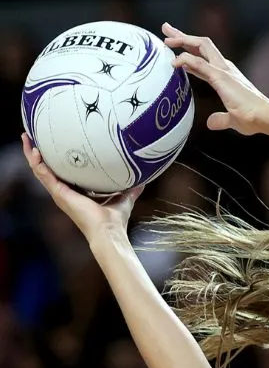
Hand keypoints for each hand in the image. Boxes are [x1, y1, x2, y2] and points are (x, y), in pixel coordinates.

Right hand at [22, 135, 140, 241]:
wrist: (109, 231)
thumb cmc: (115, 220)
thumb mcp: (124, 197)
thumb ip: (131, 188)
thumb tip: (143, 179)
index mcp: (75, 193)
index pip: (60, 173)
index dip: (53, 160)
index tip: (51, 144)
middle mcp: (64, 192)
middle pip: (45, 169)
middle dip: (36, 153)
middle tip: (30, 136)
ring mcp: (59, 193)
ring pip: (39, 170)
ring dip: (31, 154)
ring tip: (26, 137)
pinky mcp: (59, 194)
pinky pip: (43, 174)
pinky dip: (37, 162)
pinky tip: (34, 150)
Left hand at [162, 23, 268, 135]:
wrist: (264, 117)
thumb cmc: (253, 118)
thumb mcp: (233, 119)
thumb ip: (220, 119)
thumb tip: (211, 123)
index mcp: (227, 75)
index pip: (204, 58)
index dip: (189, 52)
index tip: (177, 47)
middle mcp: (225, 68)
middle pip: (201, 44)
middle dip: (183, 36)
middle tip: (167, 30)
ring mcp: (223, 70)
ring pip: (200, 45)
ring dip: (183, 40)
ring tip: (167, 40)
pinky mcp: (220, 76)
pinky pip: (198, 63)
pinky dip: (185, 59)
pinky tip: (174, 62)